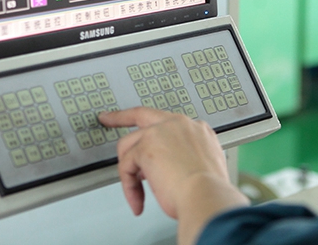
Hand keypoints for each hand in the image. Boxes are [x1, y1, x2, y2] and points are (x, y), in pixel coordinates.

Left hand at [99, 107, 248, 243]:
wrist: (207, 196)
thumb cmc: (209, 191)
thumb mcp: (203, 167)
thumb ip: (186, 159)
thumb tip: (166, 170)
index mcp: (197, 130)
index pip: (169, 124)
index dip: (156, 131)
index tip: (148, 134)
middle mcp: (179, 124)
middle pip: (142, 114)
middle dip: (121, 116)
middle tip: (108, 118)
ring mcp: (161, 132)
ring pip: (129, 145)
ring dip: (129, 171)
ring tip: (135, 192)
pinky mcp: (145, 147)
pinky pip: (127, 167)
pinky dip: (130, 188)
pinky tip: (138, 202)